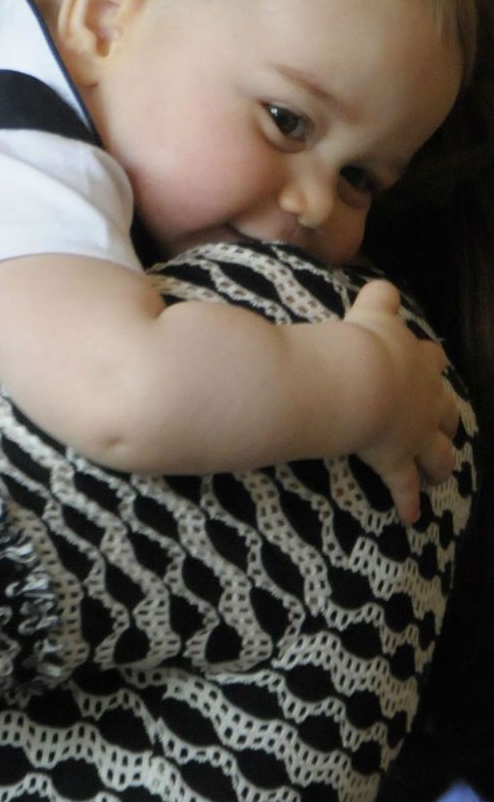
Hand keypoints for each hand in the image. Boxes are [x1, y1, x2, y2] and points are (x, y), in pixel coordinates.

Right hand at [344, 279, 457, 523]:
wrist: (357, 379)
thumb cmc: (359, 343)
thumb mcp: (370, 311)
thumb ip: (377, 297)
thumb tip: (383, 286)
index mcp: (414, 360)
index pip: (428, 356)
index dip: (425, 360)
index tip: (421, 361)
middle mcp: (422, 396)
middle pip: (444, 406)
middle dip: (444, 414)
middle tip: (439, 421)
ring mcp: (414, 431)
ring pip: (438, 450)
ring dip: (440, 461)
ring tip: (441, 472)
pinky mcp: (397, 459)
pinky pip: (405, 485)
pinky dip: (408, 500)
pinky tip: (410, 515)